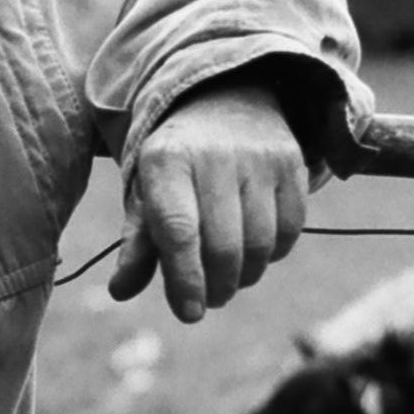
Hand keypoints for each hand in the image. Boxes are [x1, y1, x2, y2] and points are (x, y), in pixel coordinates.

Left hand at [109, 79, 307, 324]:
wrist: (222, 100)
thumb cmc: (176, 163)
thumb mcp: (146, 193)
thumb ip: (137, 245)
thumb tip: (121, 291)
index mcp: (166, 161)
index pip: (179, 231)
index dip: (185, 279)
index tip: (189, 313)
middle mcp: (214, 155)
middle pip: (223, 246)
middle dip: (216, 286)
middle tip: (209, 298)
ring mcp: (258, 157)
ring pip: (261, 244)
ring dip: (245, 276)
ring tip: (230, 277)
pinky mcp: (292, 162)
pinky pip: (291, 230)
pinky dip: (274, 254)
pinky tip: (255, 250)